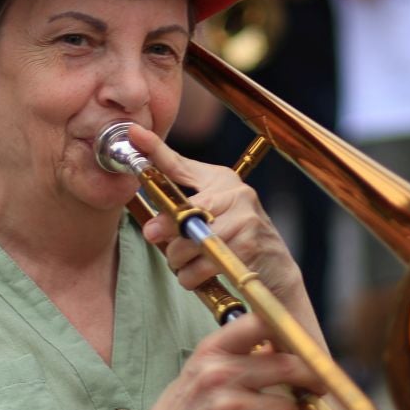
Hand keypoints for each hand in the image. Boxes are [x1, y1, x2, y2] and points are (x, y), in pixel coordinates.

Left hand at [126, 125, 305, 305]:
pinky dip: (191, 276)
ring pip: (190, 241)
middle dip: (164, 226)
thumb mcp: (212, 215)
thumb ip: (183, 209)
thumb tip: (150, 225)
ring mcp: (245, 218)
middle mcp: (237, 193)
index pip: (181, 164)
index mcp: (223, 180)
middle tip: (153, 235)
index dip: (155, 150)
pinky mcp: (249, 246)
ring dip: (178, 259)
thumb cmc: (237, 241)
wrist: (276, 271)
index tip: (133, 133)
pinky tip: (197, 275)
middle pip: (184, 208)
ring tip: (183, 264)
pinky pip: (203, 264)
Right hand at [133, 309, 317, 409]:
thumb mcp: (201, 367)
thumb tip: (285, 343)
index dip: (287, 331)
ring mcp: (231, 408)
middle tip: (319, 384)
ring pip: (290, 408)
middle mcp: (220, 375)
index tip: (303, 344)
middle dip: (311, 377)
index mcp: (211, 351)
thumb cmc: (187, 406)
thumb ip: (237, 353)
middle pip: (287, 366)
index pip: (259, 323)